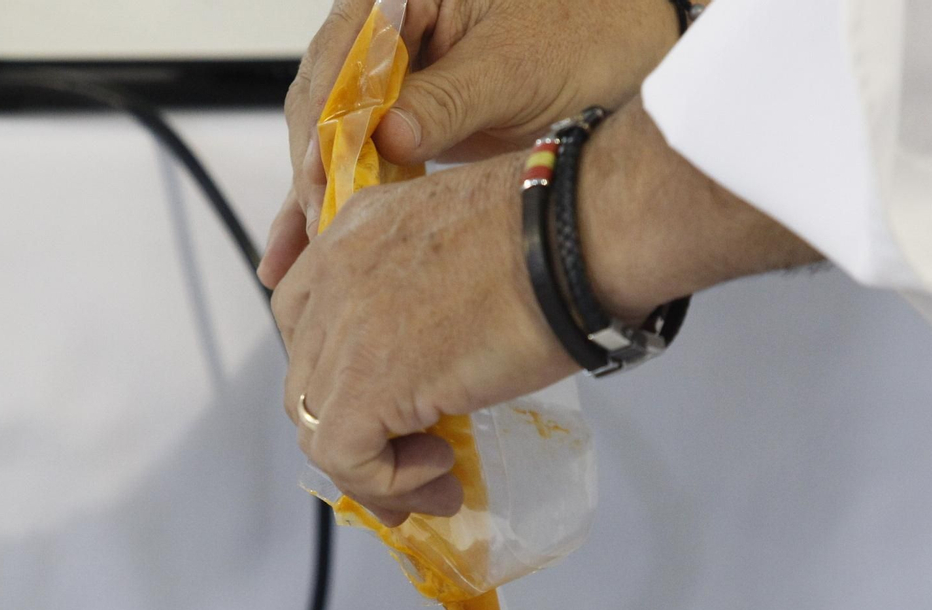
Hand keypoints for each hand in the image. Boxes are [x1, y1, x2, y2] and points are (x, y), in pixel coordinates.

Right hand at [258, 0, 682, 287]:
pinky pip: (363, 159)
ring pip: (335, 137)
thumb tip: (387, 136)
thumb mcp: (517, 70)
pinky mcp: (412, 119)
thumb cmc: (593, 33)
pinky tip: (312, 245)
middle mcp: (392, 28)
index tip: (323, 178)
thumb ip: (449, 100)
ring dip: (315, 196)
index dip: (325, 123)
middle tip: (314, 228)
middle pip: (325, 101)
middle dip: (313, 169)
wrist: (640, 50)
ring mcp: (399, 76)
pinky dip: (344, 202)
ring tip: (292, 259)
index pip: (340, 57)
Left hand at [274, 154, 575, 524]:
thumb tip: (442, 354)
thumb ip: (432, 284)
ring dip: (376, 468)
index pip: (307, 318)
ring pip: (316, 424)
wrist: (580, 239)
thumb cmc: (558, 235)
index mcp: (357, 229)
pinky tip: (442, 472)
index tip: (386, 410)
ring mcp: (342, 328)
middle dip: (353, 432)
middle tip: (413, 466)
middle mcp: (334, 272)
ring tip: (439, 478)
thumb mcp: (469, 243)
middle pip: (306, 377)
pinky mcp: (365, 383)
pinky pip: (344, 457)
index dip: (338, 375)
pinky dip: (388, 482)